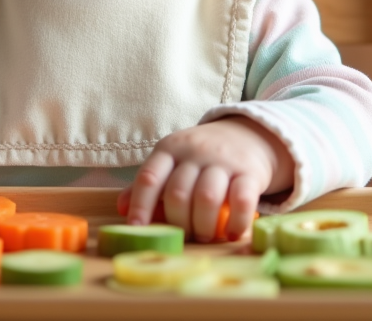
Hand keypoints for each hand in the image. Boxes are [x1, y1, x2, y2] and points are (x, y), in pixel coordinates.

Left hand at [117, 117, 293, 241]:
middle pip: (178, 193)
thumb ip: (149, 183)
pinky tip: (231, 234)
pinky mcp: (250, 172)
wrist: (247, 134)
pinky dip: (235, 223)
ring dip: (203, 226)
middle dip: (178, 223)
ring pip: (207, 198)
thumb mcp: (172, 161)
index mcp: (169, 149)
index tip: (137, 229)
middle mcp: (194, 152)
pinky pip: (242, 201)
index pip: (149, 177)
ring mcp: (223, 160)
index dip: (140, 206)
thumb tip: (122, 209)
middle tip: (183, 237)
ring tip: (204, 237)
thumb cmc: (201, 156)